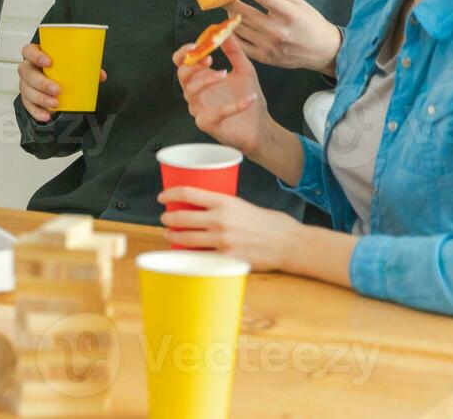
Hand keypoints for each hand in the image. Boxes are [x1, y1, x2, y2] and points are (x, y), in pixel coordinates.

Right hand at [17, 42, 106, 123]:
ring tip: (55, 104)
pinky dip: (37, 111)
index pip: (29, 51)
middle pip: (27, 73)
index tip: (49, 62)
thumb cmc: (59, 68)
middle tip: (58, 90)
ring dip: (41, 98)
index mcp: (36, 55)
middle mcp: (28, 68)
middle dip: (42, 82)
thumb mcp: (71, 64)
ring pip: (27, 90)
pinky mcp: (27, 98)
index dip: (36, 56)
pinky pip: (28, 105)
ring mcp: (26, 84)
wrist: (52, 80)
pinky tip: (46, 116)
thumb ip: (85, 67)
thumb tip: (100, 75)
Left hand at [158, 186, 301, 269]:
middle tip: (165, 218)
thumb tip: (205, 209)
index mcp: (225, 202)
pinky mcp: (227, 259)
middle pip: (182, 216)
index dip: (170, 193)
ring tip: (169, 235)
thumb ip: (224, 207)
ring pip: (187, 238)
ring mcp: (223, 240)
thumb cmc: (271, 224)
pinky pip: (200, 257)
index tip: (162, 196)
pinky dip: (188, 255)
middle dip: (168, 217)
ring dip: (173, 236)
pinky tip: (183, 254)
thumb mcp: (245, 206)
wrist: (290, 244)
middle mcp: (221, 220)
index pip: (189, 193)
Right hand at [173, 35, 270, 154]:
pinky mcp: (208, 124)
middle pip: (182, 75)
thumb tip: (227, 32)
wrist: (260, 125)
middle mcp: (196, 93)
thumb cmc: (247, 97)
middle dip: (193, 64)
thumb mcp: (244, 69)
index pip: (182, 62)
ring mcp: (199, 109)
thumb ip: (234, 51)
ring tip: (225, 73)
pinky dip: (234, 106)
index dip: (184, 52)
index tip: (197, 45)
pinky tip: (250, 99)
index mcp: (200, 77)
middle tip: (209, 58)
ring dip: (207, 79)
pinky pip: (215, 113)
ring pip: (191, 91)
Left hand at [227, 0, 341, 74]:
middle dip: (230, 0)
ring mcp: (270, 47)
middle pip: (245, 13)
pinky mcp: (265, 58)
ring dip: (230, 15)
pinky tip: (232, 24)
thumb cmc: (310, 22)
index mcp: (290, 14)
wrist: (323, 50)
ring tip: (229, 7)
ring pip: (239, 28)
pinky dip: (232, 33)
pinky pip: (240, 45)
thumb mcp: (297, 1)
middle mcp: (278, 31)